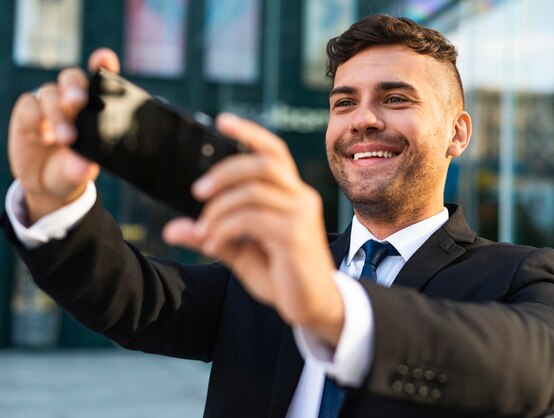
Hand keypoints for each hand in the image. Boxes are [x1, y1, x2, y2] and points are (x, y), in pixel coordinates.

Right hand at [7, 49, 118, 222]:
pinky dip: (36, 118)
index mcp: (94, 108)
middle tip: (78, 102)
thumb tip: (84, 167)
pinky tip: (43, 136)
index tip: (105, 59)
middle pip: (72, 78)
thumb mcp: (80, 173)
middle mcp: (72, 101)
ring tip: (65, 139)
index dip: (103, 65)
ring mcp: (49, 104)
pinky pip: (29, 105)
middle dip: (75, 87)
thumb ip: (81, 168)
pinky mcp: (28, 112)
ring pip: (51, 93)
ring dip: (57, 114)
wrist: (48, 184)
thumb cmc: (73, 170)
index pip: (101, 80)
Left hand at [163, 114, 344, 345]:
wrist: (312, 307)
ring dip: (220, 208)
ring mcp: (300, 215)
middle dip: (225, 171)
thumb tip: (173, 229)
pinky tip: (214, 241)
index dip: (249, 133)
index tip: (222, 121)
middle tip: (197, 190)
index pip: (274, 152)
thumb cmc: (281, 275)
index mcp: (291, 195)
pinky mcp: (295, 234)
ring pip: (253, 191)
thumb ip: (212, 235)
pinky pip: (251, 218)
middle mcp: (301, 197)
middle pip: (263, 163)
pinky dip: (225, 226)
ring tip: (204, 229)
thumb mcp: (240, 252)